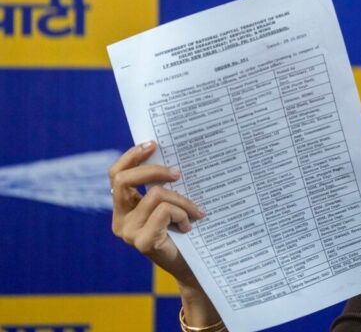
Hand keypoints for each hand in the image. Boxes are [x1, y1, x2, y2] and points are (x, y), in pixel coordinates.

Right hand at [109, 141, 203, 285]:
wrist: (193, 266)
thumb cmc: (185, 230)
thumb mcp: (171, 203)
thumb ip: (163, 185)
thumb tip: (170, 152)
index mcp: (124, 208)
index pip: (116, 175)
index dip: (131, 156)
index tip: (152, 144)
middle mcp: (120, 220)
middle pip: (124, 179)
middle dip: (154, 170)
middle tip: (178, 173)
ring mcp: (128, 232)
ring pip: (155, 195)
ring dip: (181, 200)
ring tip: (194, 212)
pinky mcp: (141, 242)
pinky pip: (163, 211)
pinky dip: (182, 213)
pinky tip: (189, 226)